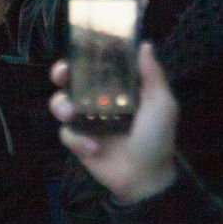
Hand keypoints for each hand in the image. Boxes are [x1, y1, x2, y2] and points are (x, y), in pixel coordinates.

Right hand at [51, 44, 178, 204]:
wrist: (146, 179)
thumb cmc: (158, 138)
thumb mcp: (161, 104)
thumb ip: (152, 75)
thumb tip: (145, 45)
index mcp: (119, 89)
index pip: (98, 65)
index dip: (85, 55)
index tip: (79, 48)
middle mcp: (100, 101)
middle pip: (72, 80)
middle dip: (61, 73)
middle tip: (63, 75)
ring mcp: (88, 122)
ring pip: (61, 104)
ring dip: (62, 105)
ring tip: (71, 114)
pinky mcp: (80, 143)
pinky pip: (67, 134)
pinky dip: (78, 139)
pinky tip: (94, 148)